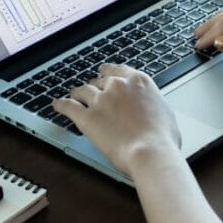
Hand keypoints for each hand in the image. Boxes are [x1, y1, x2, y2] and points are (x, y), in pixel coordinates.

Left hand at [52, 64, 180, 173]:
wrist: (151, 152)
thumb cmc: (163, 138)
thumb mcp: (165, 113)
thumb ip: (152, 105)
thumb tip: (152, 110)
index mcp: (139, 81)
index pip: (118, 70)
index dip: (108, 72)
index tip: (104, 73)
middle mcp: (118, 86)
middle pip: (99, 81)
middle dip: (95, 87)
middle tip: (92, 93)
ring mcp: (101, 100)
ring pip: (82, 91)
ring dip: (78, 94)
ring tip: (74, 97)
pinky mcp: (87, 117)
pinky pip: (68, 106)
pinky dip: (61, 105)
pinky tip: (57, 105)